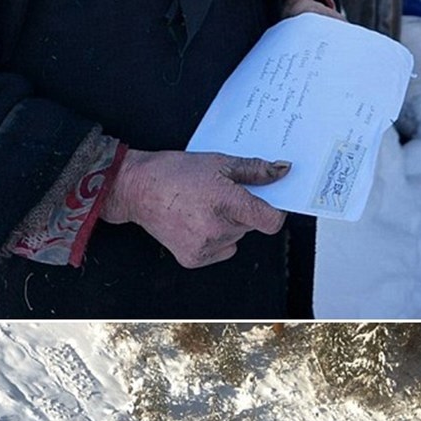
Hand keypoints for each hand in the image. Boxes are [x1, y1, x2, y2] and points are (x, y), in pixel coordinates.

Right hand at [100, 146, 288, 265]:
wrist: (139, 189)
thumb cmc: (175, 172)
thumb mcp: (219, 161)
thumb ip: (255, 170)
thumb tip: (281, 171)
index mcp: (227, 202)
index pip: (270, 221)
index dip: (275, 212)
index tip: (269, 203)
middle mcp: (218, 229)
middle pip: (251, 226)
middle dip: (244, 211)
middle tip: (221, 196)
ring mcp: (206, 247)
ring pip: (236, 238)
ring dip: (229, 226)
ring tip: (204, 208)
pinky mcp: (195, 259)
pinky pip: (221, 250)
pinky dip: (215, 239)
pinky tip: (196, 223)